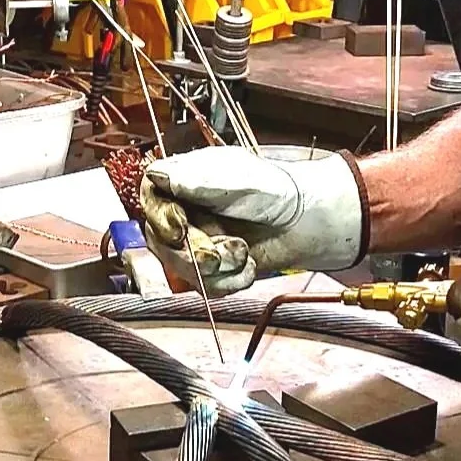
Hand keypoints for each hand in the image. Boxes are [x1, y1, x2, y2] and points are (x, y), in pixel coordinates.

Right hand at [140, 147, 364, 295]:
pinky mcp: (213, 268)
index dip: (160, 216)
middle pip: (160, 239)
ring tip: (243, 254)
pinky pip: (205, 286)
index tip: (178, 227)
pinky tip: (248, 267)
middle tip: (219, 253)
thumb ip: (196, 180)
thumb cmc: (279, 191)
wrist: (309, 223)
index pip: (151, 196)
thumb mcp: (238, 177)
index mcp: (186, 180)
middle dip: (193, 252)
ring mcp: (198, 241)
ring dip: (216, 268)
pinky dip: (229, 282)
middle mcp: (187, 210)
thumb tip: (159, 175)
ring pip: (180, 268)